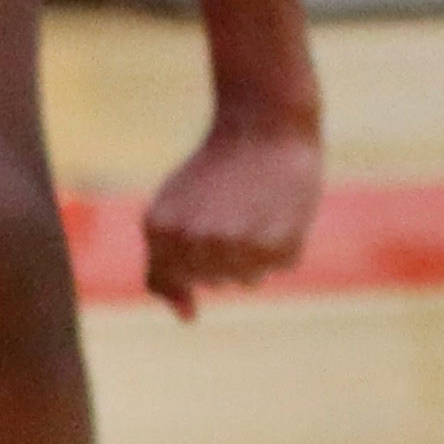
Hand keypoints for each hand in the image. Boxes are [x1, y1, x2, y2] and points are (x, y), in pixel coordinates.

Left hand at [141, 109, 320, 316]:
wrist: (264, 125)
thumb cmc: (214, 171)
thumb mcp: (170, 212)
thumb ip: (164, 269)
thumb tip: (188, 318)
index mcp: (162, 233)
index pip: (178, 278)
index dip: (194, 247)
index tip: (204, 212)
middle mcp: (199, 244)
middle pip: (212, 280)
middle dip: (221, 250)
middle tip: (230, 204)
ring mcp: (240, 247)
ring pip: (245, 280)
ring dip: (252, 250)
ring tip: (253, 206)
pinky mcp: (281, 246)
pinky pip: (278, 266)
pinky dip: (280, 242)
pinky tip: (277, 208)